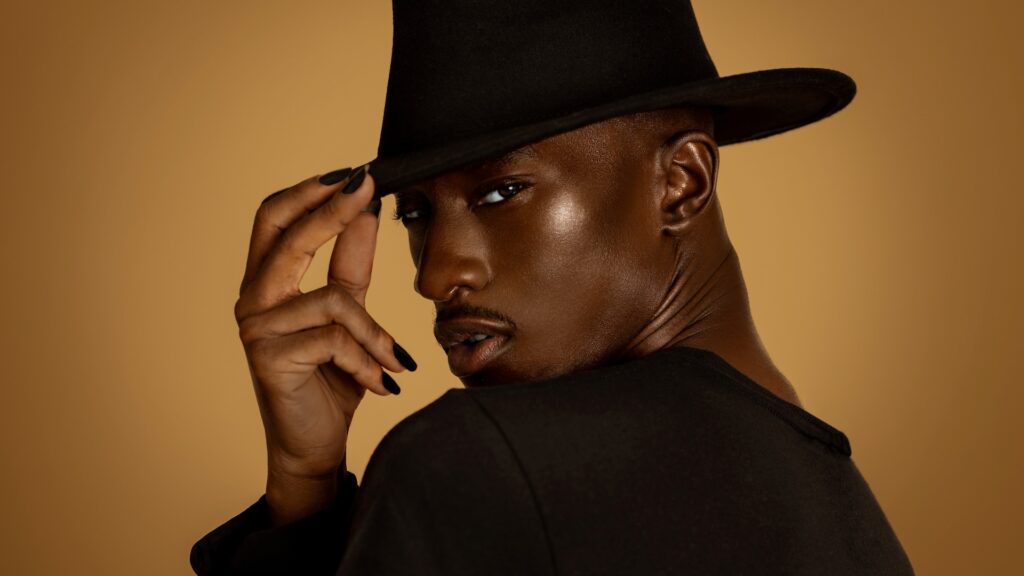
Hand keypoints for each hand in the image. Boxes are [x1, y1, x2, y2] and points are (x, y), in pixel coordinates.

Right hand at [233, 167, 415, 524]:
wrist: (315, 444)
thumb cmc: (329, 379)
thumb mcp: (348, 315)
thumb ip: (350, 265)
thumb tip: (366, 210)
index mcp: (267, 282)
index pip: (274, 219)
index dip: (310, 192)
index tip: (356, 173)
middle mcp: (253, 299)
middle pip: (286, 235)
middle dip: (330, 210)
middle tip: (367, 189)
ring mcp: (256, 328)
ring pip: (333, 299)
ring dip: (375, 333)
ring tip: (394, 361)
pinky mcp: (269, 358)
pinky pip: (336, 340)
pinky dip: (368, 360)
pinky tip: (381, 384)